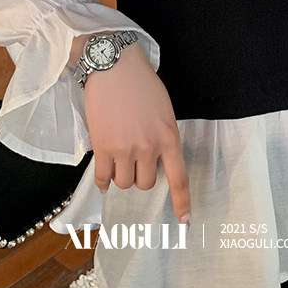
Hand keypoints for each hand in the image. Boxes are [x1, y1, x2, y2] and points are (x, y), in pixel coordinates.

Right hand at [83, 42, 191, 226]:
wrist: (114, 66)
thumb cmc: (141, 83)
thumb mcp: (163, 110)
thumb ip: (162, 136)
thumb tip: (154, 159)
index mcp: (168, 137)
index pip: (179, 178)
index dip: (182, 203)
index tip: (184, 221)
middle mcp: (148, 147)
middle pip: (146, 183)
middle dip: (141, 176)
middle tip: (135, 161)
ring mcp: (124, 148)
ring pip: (124, 183)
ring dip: (121, 176)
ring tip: (119, 160)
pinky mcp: (102, 146)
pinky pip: (103, 177)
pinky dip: (103, 181)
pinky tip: (103, 178)